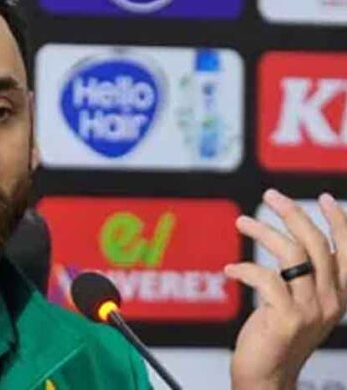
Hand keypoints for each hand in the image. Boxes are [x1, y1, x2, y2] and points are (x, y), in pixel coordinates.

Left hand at [224, 189, 346, 389]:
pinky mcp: (286, 318)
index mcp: (340, 296)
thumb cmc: (278, 336)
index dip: (340, 222)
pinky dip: (244, 268)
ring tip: (242, 222)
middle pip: (316, 244)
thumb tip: (294, 240)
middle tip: (270, 196)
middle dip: (293, 213)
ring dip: (263, 231)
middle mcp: (332, 302)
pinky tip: (230, 270)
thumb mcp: (301, 303)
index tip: (325, 198)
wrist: (268, 376)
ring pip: (291, 254)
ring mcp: (311, 310)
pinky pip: (266, 277)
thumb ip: (305, 276)